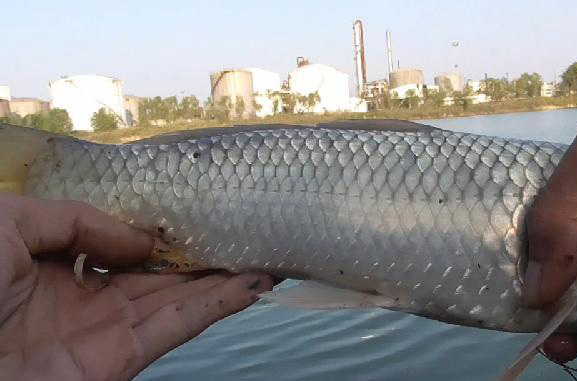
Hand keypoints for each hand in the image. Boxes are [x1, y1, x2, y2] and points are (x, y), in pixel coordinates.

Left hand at [0, 195, 272, 379]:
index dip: (154, 232)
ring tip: (265, 256)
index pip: (111, 245)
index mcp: (44, 265)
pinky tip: (250, 286)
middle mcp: (77, 299)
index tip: (194, 215)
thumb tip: (138, 241)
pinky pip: (175, 330)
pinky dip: (216, 308)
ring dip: (222, 281)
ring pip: (174, 301)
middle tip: (247, 235)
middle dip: (198, 257)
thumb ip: (75, 218)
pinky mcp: (116, 364)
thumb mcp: (3, 222)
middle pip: (153, 275)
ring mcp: (99, 334)